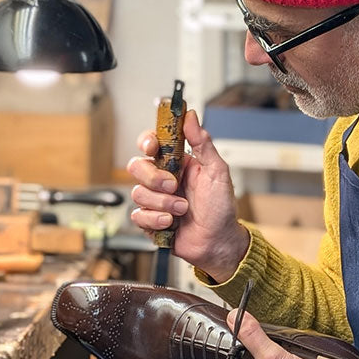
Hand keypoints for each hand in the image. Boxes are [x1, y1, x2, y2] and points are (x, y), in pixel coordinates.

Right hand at [127, 110, 249, 281]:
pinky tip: (171, 224)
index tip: (153, 147)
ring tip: (182, 210)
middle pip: (136, 167)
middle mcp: (162, 180)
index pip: (151, 144)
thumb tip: (191, 117)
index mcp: (176, 164)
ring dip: (162, 203)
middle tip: (174, 186)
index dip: (147, 142)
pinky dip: (156, 220)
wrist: (218, 241)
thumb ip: (203, 143)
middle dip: (154, 177)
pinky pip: (138, 216)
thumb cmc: (221, 208)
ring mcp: (155, 201)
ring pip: (138, 193)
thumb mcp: (217, 172)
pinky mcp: (150, 221)